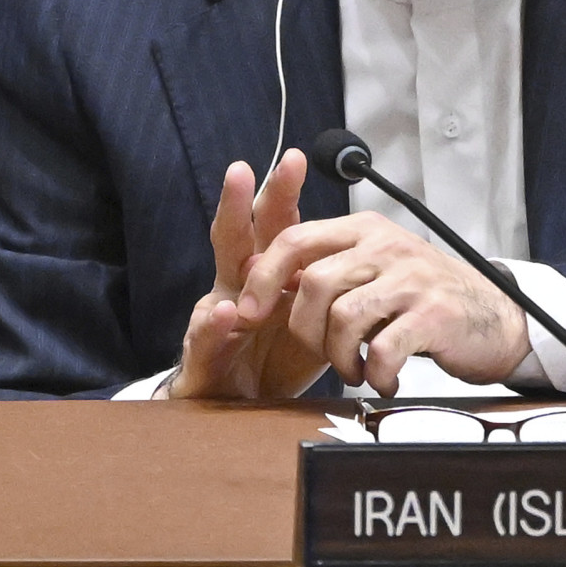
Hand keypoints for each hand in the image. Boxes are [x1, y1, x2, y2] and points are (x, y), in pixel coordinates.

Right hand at [163, 151, 327, 399]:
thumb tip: (363, 258)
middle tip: (242, 171)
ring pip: (215, 282)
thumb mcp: (309, 319)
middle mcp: (233, 289)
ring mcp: (215, 319)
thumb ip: (323, 289)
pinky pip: (206, 340)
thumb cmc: (273, 358)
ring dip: (218, 280)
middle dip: (237, 205)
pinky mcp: (202, 358)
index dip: (282, 194)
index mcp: (263, 276)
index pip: (273, 229)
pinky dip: (214, 326)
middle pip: (233, 239)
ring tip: (243, 244)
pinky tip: (225, 313)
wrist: (239, 407)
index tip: (297, 159)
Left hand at [237, 212, 530, 397]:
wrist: (494, 317)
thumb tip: (253, 280)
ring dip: (340, 358)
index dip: (263, 279)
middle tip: (324, 355)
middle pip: (313, 285)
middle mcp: (386, 246)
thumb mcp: (373, 268)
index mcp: (363, 230)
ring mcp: (412, 278)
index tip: (246, 314)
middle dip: (305, 332)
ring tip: (355, 371)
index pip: (295, 240)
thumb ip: (325, 270)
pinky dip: (375, 375)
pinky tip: (384, 380)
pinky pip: (381, 350)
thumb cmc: (420, 298)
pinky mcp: (434, 314)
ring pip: (343, 319)